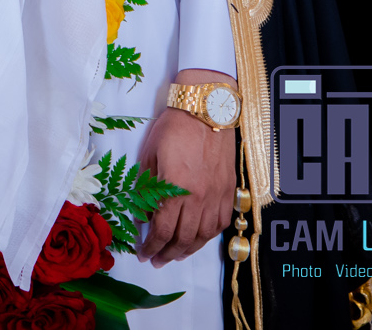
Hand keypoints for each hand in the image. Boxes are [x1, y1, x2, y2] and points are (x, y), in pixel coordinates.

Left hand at [136, 69, 236, 266]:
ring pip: (203, 235)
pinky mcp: (229, 191)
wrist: (206, 111)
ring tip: (175, 255)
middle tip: (156, 261)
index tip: (143, 253)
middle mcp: (199, 198)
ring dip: (188, 250)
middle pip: (183, 238)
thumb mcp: (150, 155)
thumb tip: (142, 215)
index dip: (151, 245)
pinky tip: (198, 239)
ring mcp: (217, 196)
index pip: (161, 229)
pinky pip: (220, 224)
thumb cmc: (173, 128)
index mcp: (176, 189)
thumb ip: (146, 188)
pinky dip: (208, 236)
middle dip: (167, 253)